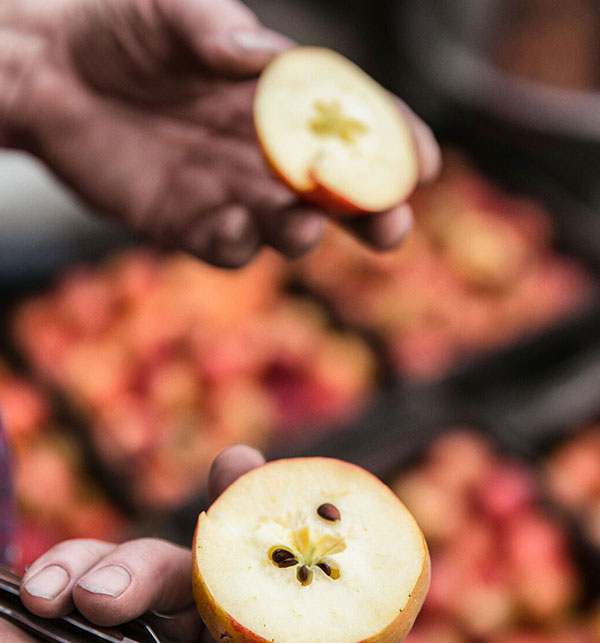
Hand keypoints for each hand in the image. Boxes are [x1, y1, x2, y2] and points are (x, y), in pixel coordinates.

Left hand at [1, 0, 439, 266]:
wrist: (51, 72)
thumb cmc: (119, 27)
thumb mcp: (172, 10)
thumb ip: (220, 30)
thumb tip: (265, 63)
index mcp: (281, 97)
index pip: (354, 122)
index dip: (392, 143)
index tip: (424, 163)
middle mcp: (267, 151)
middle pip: (336, 192)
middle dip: (370, 212)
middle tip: (391, 225)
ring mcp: (232, 192)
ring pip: (287, 227)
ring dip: (304, 231)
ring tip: (303, 219)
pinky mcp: (190, 224)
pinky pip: (227, 247)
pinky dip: (240, 244)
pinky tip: (236, 225)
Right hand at [1, 445, 383, 642]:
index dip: (333, 607)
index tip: (336, 534)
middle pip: (254, 598)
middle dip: (238, 533)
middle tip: (239, 464)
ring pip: (180, 571)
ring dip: (126, 569)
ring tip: (88, 599)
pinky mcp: (109, 617)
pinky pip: (117, 564)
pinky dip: (78, 568)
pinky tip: (44, 599)